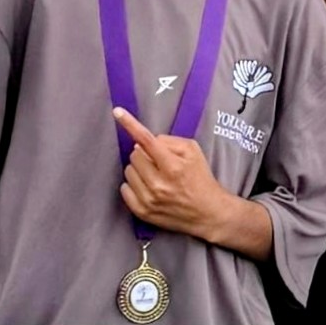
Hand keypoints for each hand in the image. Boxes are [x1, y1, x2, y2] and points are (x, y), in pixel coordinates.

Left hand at [114, 111, 246, 239]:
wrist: (208, 213)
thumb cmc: (200, 178)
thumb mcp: (193, 151)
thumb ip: (169, 141)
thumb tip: (144, 142)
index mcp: (173, 166)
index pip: (146, 140)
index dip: (130, 124)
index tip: (117, 111)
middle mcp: (159, 184)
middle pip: (134, 155)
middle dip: (144, 155)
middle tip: (157, 162)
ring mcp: (149, 200)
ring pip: (128, 171)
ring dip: (138, 170)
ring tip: (154, 176)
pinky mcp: (142, 212)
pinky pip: (124, 189)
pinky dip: (133, 185)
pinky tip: (147, 187)